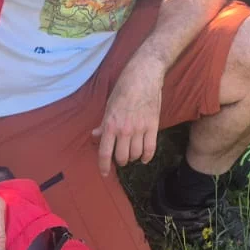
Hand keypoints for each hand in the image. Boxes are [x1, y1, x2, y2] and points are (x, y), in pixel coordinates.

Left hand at [92, 52, 164, 175]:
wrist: (144, 76)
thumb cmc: (124, 88)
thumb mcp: (109, 105)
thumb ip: (103, 123)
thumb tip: (95, 135)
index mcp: (110, 124)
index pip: (105, 153)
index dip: (103, 166)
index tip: (104, 173)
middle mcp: (124, 130)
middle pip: (122, 157)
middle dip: (120, 161)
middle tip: (120, 157)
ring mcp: (140, 129)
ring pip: (136, 154)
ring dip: (133, 157)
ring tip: (132, 154)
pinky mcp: (153, 126)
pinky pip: (150, 149)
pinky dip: (147, 157)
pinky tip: (144, 158)